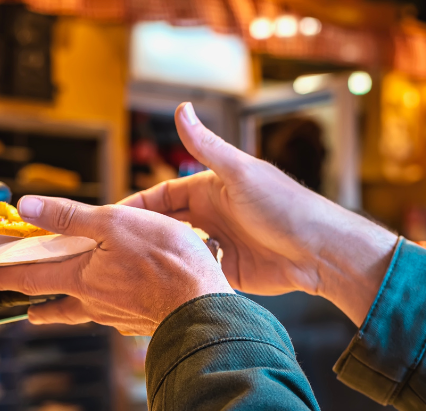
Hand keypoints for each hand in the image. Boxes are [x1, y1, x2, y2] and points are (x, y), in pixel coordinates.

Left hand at [0, 195, 232, 335]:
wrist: (204, 310)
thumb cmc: (167, 264)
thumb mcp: (115, 224)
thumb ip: (69, 217)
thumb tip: (26, 206)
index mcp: (81, 279)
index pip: (30, 277)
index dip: (3, 276)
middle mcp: (95, 304)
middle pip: (55, 304)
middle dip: (35, 303)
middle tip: (22, 307)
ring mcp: (119, 317)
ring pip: (86, 313)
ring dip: (69, 311)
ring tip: (59, 312)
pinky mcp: (143, 323)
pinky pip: (118, 317)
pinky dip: (110, 312)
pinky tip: (119, 308)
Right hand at [121, 102, 397, 324]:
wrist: (319, 252)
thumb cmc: (286, 206)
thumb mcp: (240, 173)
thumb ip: (206, 146)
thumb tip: (181, 108)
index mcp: (209, 189)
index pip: (160, 196)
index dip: (134, 207)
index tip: (107, 220)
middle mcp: (210, 215)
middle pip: (163, 225)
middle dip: (138, 235)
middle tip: (106, 249)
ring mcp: (216, 244)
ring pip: (174, 251)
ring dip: (154, 258)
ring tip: (123, 271)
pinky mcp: (225, 271)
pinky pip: (192, 273)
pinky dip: (176, 278)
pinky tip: (155, 286)